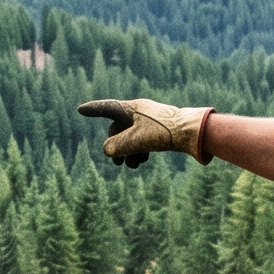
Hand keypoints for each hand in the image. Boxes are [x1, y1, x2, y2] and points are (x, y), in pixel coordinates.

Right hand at [77, 98, 212, 165]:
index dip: (93, 110)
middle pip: (118, 128)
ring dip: (128, 152)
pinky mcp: (158, 131)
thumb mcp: (135, 141)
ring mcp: (149, 121)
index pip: (107, 108)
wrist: (192, 133)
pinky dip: (139, 151)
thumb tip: (108, 150)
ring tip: (133, 165)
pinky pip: (141, 140)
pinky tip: (143, 161)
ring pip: (130, 137)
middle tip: (117, 163)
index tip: (80, 110)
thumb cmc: (164, 133)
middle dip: (116, 146)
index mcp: (132, 108)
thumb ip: (116, 146)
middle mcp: (139, 112)